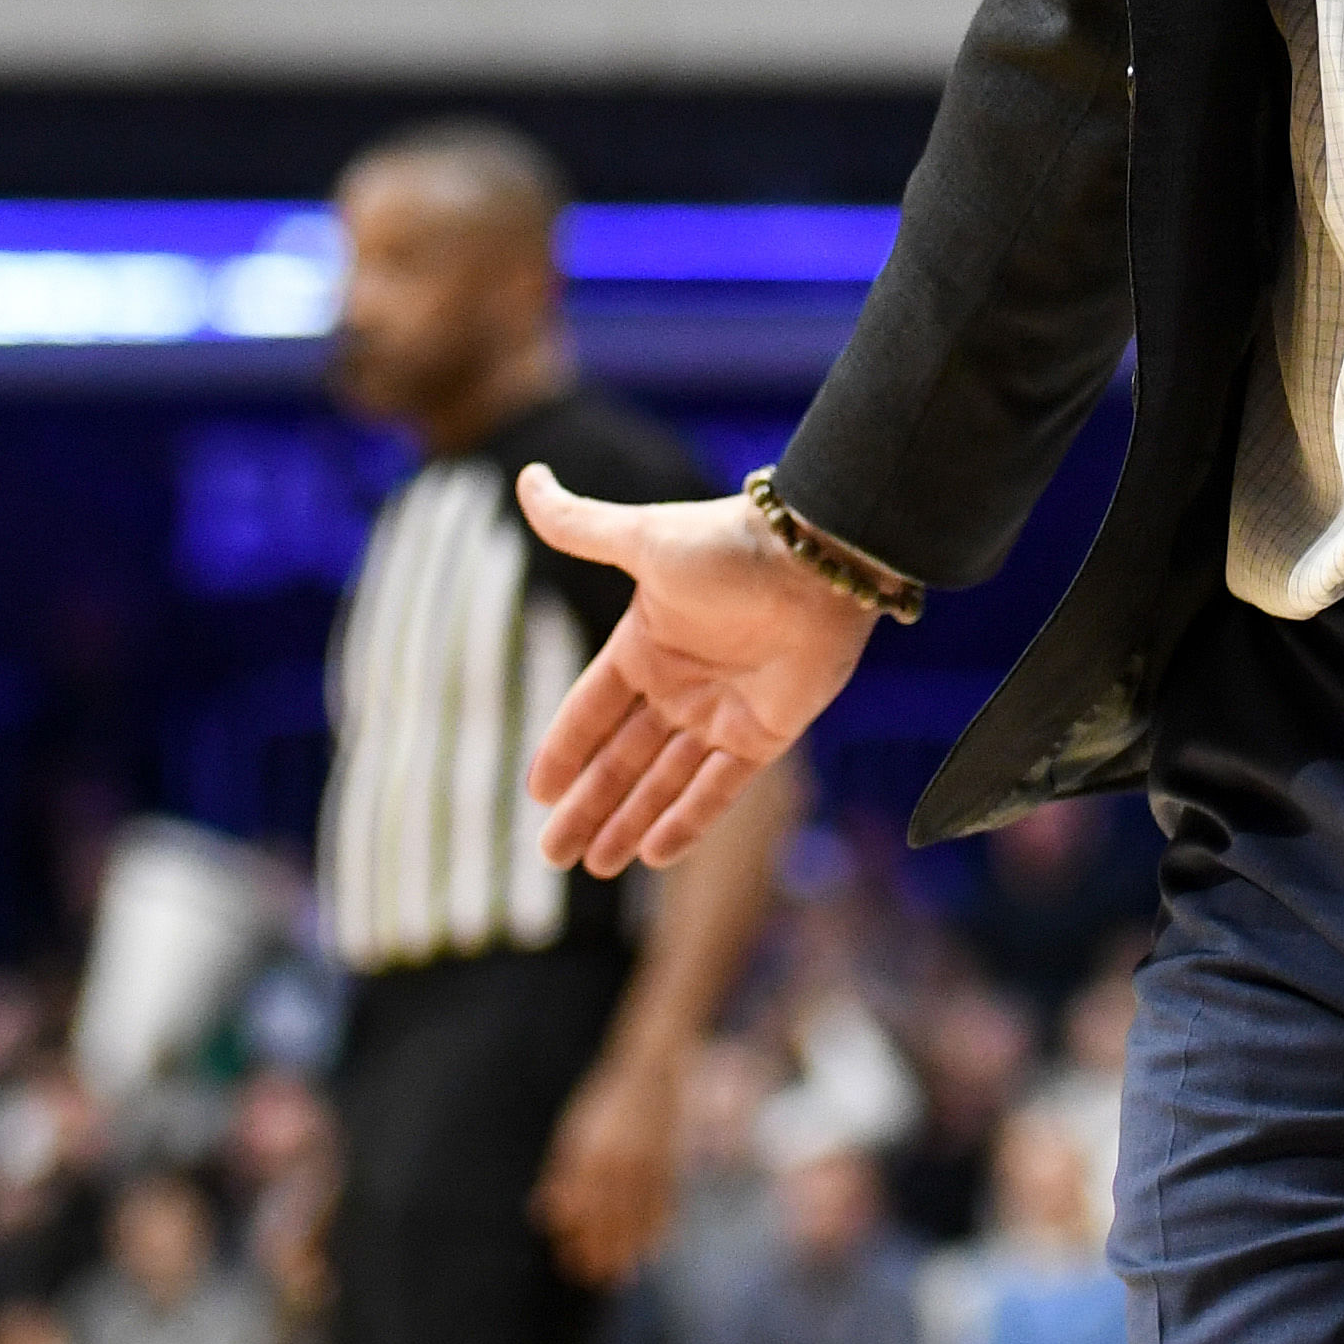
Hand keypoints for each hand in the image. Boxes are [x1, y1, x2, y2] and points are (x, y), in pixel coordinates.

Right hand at [520, 470, 877, 872]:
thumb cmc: (730, 545)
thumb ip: (580, 524)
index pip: (591, 708)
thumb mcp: (644, 539)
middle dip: (588, 806)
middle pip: (622, 758)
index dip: (565, 750)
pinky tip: (652, 854)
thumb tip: (524, 479)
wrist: (820, 558)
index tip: (535, 792)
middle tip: (551, 857)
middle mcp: (681, 682)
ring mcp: (723, 710)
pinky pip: (719, 788)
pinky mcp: (766, 733)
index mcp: (646, 641)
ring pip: (664, 780)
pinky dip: (686, 820)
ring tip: (592, 865)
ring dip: (628, 821)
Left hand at [530, 1047, 685, 1285]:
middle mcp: (621, 1163)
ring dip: (629, 1250)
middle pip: (610, 1221)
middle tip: (595, 1279)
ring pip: (639, 1218)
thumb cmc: (605, 1102)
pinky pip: (664, 1205)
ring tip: (621, 1275)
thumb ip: (562, 1174)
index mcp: (591, 1155)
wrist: (651, 1069)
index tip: (572, 1264)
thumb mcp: (574, 1133)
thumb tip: (545, 1214)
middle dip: (602, 1253)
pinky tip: (652, 1250)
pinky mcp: (670, 1162)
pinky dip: (658, 1229)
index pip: (581, 1212)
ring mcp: (649, 1163)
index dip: (577, 1241)